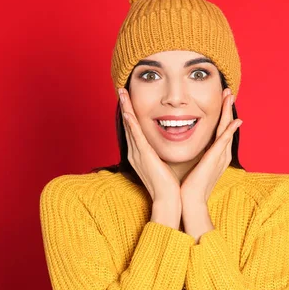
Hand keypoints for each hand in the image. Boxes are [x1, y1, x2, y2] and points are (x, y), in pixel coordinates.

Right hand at [118, 88, 180, 205]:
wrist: (167, 199)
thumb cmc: (168, 184)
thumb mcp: (162, 163)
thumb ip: (159, 153)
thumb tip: (165, 143)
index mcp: (139, 154)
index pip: (133, 129)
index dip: (130, 112)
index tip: (129, 98)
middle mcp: (135, 152)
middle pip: (128, 124)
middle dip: (124, 106)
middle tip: (121, 90)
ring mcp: (138, 154)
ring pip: (130, 126)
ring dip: (126, 109)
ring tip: (122, 93)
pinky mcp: (144, 156)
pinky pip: (136, 137)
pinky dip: (131, 124)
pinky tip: (128, 112)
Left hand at [180, 88, 242, 204]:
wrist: (190, 199)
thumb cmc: (190, 184)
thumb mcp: (196, 164)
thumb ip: (198, 154)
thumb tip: (194, 145)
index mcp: (216, 153)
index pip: (221, 129)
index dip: (223, 113)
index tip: (222, 99)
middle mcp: (221, 153)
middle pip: (226, 125)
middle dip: (228, 108)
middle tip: (229, 91)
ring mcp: (219, 155)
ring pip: (226, 129)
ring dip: (229, 112)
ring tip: (230, 97)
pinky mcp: (215, 159)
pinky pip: (224, 141)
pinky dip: (230, 130)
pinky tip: (236, 120)